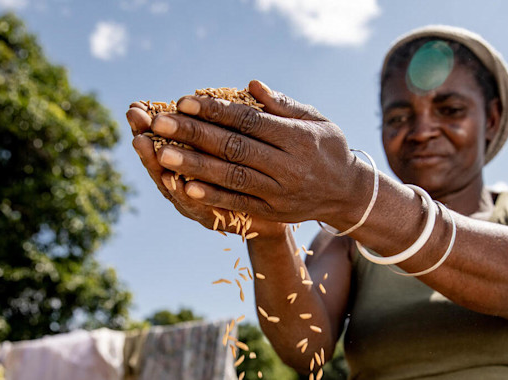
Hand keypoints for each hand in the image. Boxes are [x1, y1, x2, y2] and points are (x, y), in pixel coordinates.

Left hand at [132, 80, 369, 228]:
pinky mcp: (271, 213)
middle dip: (194, 134)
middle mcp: (288, 166)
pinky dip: (210, 196)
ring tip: (161, 153)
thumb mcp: (316, 120)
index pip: (249, 121)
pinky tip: (183, 186)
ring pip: (231, 176)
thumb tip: (251, 85)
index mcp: (298, 138)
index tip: (184, 101)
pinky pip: (237, 203)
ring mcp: (278, 193)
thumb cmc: (327, 148)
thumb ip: (282, 105)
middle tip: (159, 123)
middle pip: (234, 148)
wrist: (348, 194)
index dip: (215, 111)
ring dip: (193, 165)